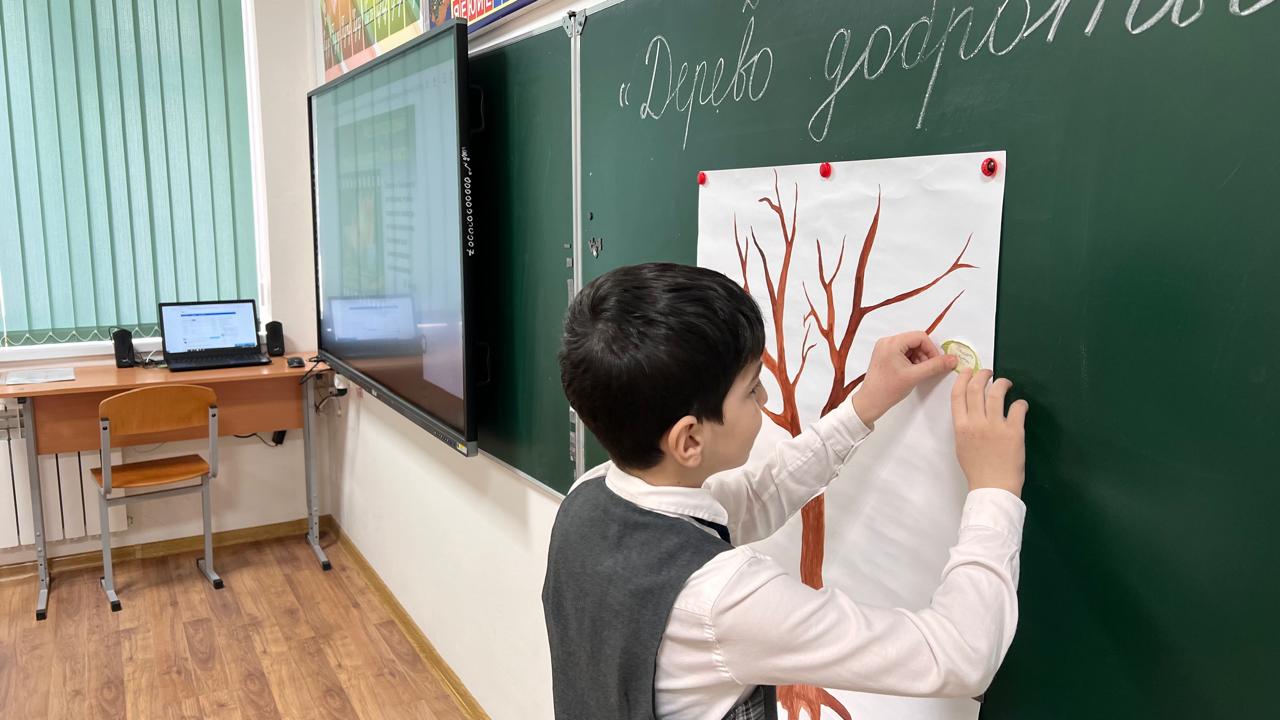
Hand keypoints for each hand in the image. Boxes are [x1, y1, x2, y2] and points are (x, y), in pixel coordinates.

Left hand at [852, 331, 956, 424]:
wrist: (870, 402)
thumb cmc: (888, 389)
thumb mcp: (915, 376)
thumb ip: (935, 366)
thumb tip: (953, 359)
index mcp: (892, 343)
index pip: (920, 337)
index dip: (931, 349)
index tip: (936, 363)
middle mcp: (887, 341)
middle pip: (915, 341)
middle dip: (925, 354)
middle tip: (927, 369)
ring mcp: (885, 348)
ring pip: (910, 347)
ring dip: (919, 358)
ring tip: (919, 372)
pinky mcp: (885, 355)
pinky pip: (903, 352)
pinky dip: (912, 360)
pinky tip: (912, 372)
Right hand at [951, 370, 1027, 496]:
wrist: (993, 487)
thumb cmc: (976, 469)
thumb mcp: (961, 445)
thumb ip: (965, 427)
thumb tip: (972, 411)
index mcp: (961, 427)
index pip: (958, 395)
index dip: (963, 378)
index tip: (969, 371)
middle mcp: (976, 423)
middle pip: (976, 388)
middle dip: (983, 375)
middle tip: (989, 373)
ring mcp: (995, 426)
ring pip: (997, 393)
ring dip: (1002, 383)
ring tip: (1006, 383)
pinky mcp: (1014, 431)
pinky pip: (1017, 408)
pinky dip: (1020, 403)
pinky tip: (1021, 405)